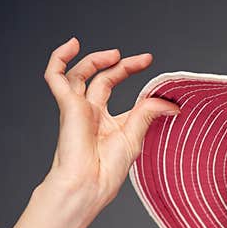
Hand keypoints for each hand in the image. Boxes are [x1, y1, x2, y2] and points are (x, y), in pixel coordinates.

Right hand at [41, 37, 179, 211]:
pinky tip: (71, 45)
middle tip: (142, 59)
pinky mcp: (66, 105)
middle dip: (121, 65)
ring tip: (115, 54)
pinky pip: (55, 76)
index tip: (148, 62)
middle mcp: (90, 112)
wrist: (89, 183)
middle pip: (102, 78)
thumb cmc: (108, 169)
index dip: (130, 70)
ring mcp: (77, 108)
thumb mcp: (135, 136)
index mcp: (106, 120)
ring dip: (95, 59)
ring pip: (79, 74)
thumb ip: (149, 113)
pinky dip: (59, 58)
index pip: (115, 87)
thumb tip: (171, 104)